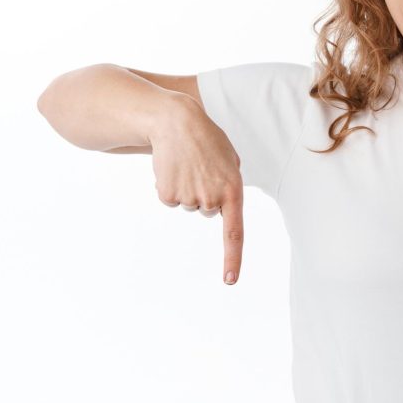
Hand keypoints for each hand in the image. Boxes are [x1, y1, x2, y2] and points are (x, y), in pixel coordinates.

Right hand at [150, 98, 245, 285]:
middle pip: (208, 211)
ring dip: (188, 186)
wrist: (176, 121)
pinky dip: (171, 185)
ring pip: (189, 204)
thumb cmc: (207, 138)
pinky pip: (172, 199)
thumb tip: (221, 207)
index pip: (234, 233)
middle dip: (205, 193)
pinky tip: (173, 167)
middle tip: (201, 167)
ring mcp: (189, 198)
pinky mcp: (168, 196)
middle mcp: (211, 199)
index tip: (230, 280)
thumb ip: (230, 185)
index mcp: (232, 191)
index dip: (233, 258)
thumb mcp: (230, 160)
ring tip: (188, 163)